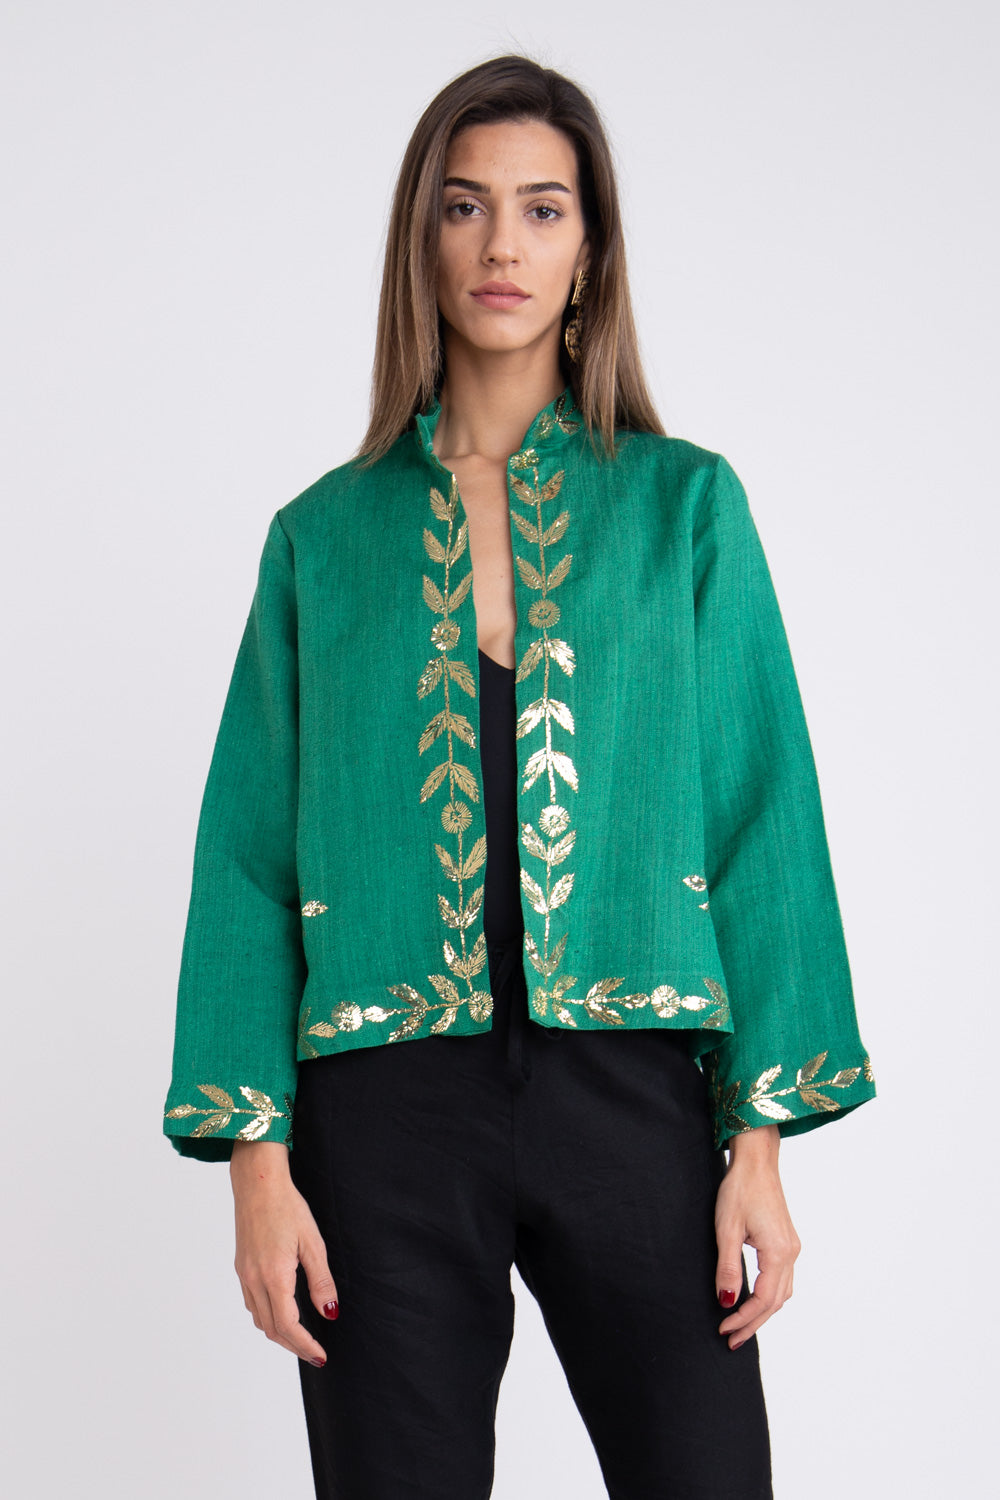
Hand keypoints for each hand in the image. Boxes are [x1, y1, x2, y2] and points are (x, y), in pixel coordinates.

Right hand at [230, 1141, 338, 1365]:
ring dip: (280, 1334)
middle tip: (315, 1354)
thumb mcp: (312, 1242)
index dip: (305, 1345)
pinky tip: (282, 1311)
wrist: (257, 1183)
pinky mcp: (241, 1267)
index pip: (288, 1325)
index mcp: (274, 1275)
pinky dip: (268, 1317)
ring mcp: (244, 1275)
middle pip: (272, 1329)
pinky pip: (253, 1304)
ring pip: (260, 1319)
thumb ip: (321, 1281)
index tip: (321, 1356)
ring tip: (301, 1338)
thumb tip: (330, 1313)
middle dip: (294, 1346)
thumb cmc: (287, 1207)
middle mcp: (254, 1280)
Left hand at [714, 1124, 800, 1349]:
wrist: (757, 1161)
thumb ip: (728, 1268)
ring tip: (741, 1326)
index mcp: (779, 1253)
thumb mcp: (726, 1229)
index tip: (723, 1328)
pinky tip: (754, 1300)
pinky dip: (769, 1296)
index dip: (743, 1319)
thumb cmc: (740, 1189)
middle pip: (776, 1302)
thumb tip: (727, 1302)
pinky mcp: (787, 1241)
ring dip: (762, 1312)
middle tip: (731, 1340)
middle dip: (753, 1323)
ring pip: (782, 1293)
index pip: (763, 1300)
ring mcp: (792, 1247)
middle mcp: (792, 1253)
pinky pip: (782, 1279)